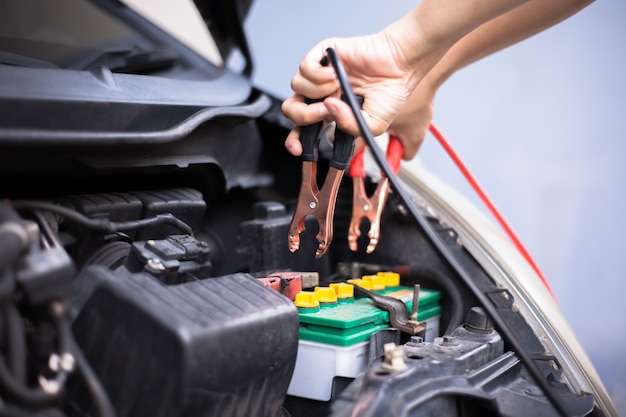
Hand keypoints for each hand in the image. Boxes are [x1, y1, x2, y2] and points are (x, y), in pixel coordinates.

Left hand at [281, 31, 434, 156]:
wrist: (401, 66)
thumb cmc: (391, 92)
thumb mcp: (372, 125)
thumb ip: (348, 127)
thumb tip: (327, 107)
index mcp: (332, 111)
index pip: (303, 128)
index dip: (295, 140)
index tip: (297, 150)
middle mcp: (323, 93)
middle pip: (291, 108)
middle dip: (303, 116)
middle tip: (323, 113)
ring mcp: (322, 74)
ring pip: (296, 86)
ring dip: (316, 92)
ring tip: (338, 88)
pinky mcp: (323, 55)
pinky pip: (304, 68)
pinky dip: (317, 75)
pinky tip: (335, 75)